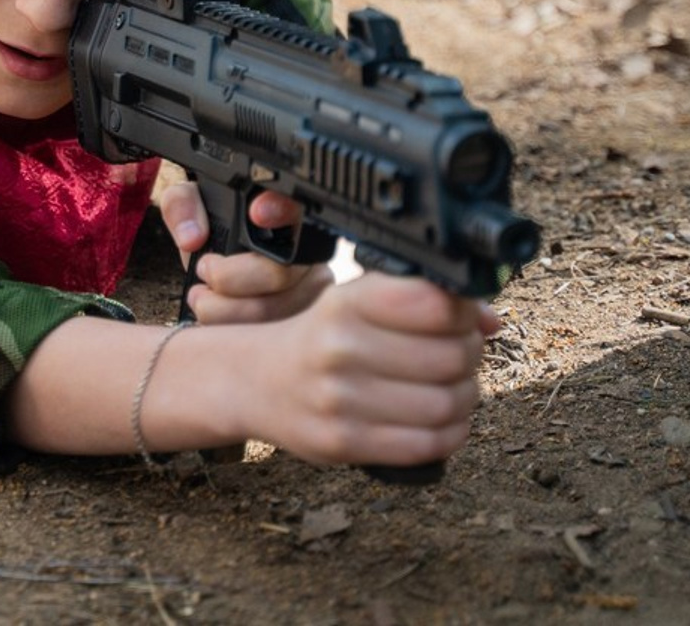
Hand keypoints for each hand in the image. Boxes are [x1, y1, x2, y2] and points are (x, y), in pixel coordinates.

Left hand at [157, 178, 332, 323]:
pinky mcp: (297, 329)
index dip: (282, 210)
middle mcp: (308, 256)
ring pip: (274, 314)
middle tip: (203, 277)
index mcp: (285, 217)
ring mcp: (309, 295)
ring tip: (202, 300)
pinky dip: (234, 334)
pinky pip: (269, 341)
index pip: (297, 209)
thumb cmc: (208, 230)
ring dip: (225, 313)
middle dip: (229, 282)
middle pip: (280, 275)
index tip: (255, 213)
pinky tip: (217, 322)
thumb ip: (183, 205)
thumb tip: (192, 237)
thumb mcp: (189, 205)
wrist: (212, 262)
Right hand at [256, 273, 501, 467]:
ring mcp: (341, 399)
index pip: (432, 303)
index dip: (463, 311)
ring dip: (465, 396)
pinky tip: (440, 418)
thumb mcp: (355, 302)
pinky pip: (429, 445)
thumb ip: (419, 301)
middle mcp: (340, 348)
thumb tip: (489, 320)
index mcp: (345, 303)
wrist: (258, 381)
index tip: (462, 315)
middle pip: (450, 356)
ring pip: (447, 403)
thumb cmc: (319, 337)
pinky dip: (450, 432)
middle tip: (462, 351)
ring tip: (452, 386)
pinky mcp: (345, 442)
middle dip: (470, 353)